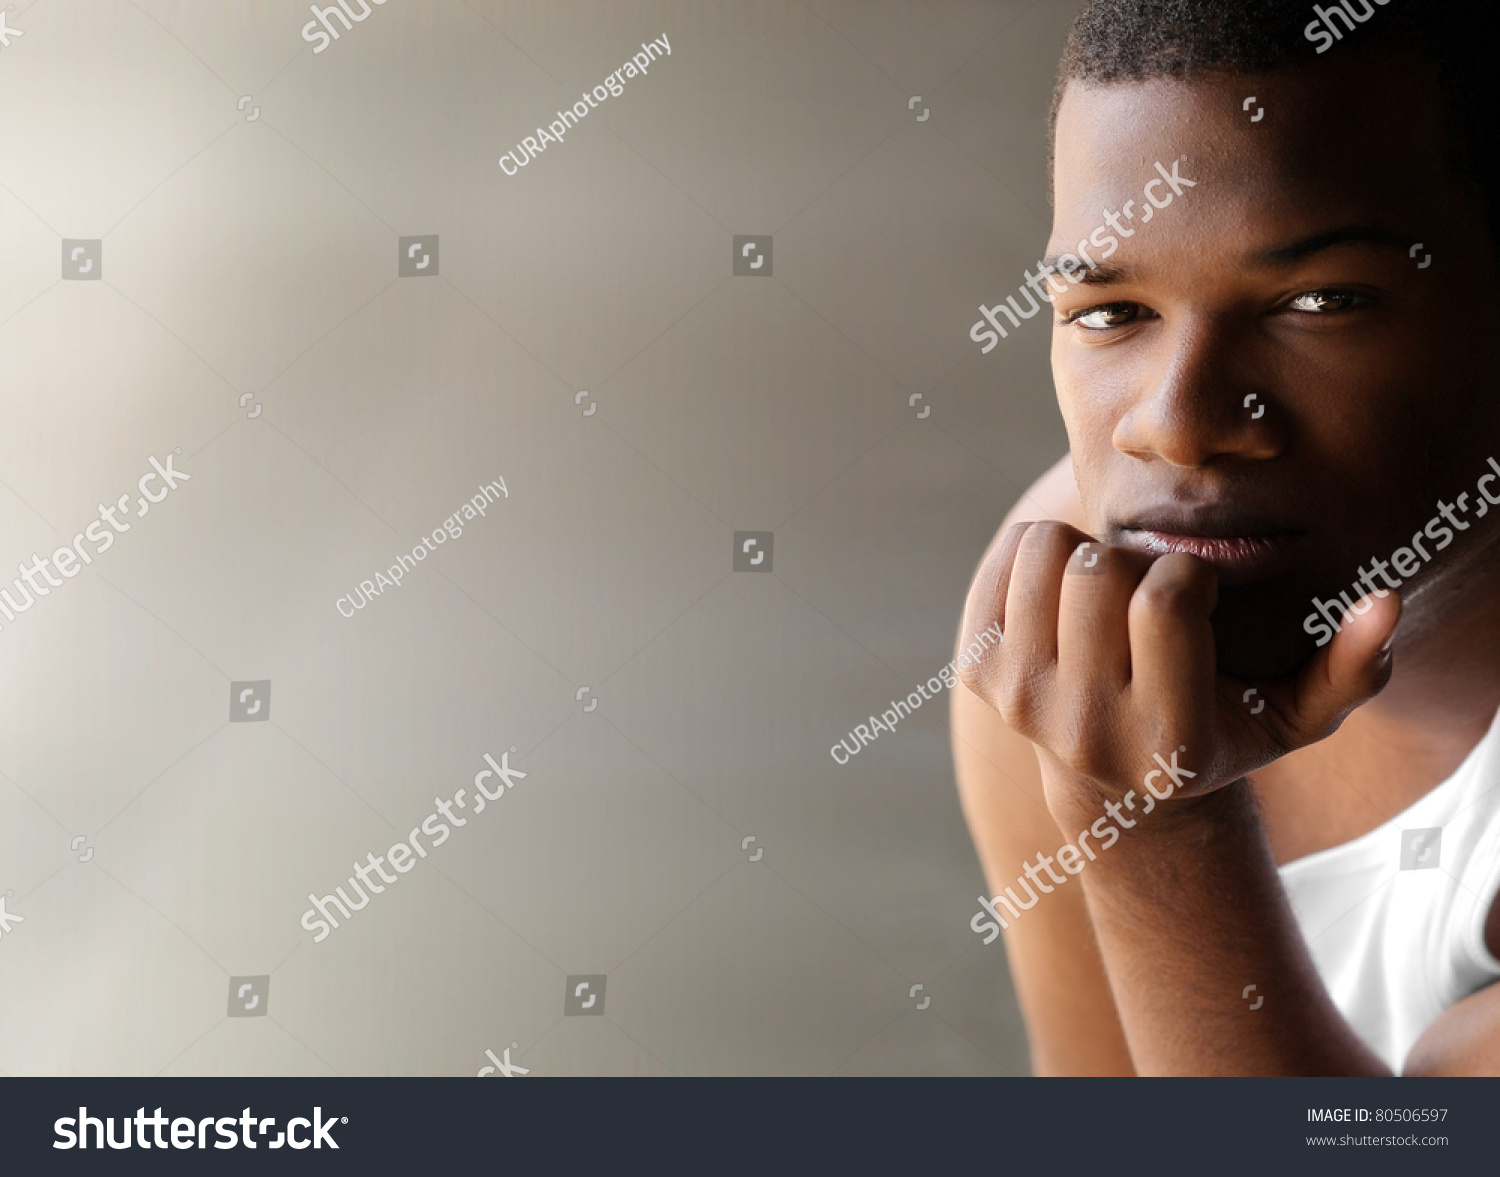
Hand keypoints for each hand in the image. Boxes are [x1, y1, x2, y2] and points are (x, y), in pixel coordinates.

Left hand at [958, 521, 1400, 820]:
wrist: (1113, 781)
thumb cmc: (1219, 729)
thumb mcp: (1295, 717)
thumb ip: (1352, 668)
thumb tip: (1384, 602)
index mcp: (1166, 739)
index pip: (1162, 600)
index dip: (1187, 571)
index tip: (1194, 591)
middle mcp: (1083, 730)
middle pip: (1099, 570)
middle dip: (1136, 559)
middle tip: (1146, 592)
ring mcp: (1022, 704)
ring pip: (1048, 551)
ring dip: (1087, 550)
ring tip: (1109, 592)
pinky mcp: (980, 677)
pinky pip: (1009, 555)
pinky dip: (1040, 551)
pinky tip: (1067, 592)